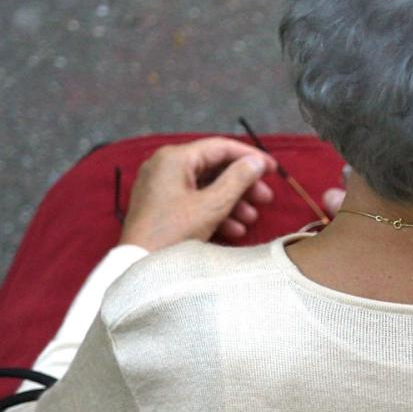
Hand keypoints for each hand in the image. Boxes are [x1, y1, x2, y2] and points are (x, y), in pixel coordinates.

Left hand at [118, 137, 273, 250]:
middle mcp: (165, 165)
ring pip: (206, 186)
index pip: (220, 148)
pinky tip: (233, 229)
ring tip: (250, 219)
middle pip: (214, 168)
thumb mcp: (212, 205)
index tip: (273, 170)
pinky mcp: (161, 204)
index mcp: (175, 158)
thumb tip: (256, 162)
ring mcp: (161, 185)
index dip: (250, 157)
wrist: (139, 264)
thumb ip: (238, 179)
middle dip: (242, 185)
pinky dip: (214, 211)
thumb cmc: (173, 232)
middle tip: (265, 199)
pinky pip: (193, 199)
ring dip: (232, 201)